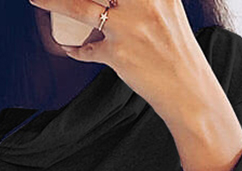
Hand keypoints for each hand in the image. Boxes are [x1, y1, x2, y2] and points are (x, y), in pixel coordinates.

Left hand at [29, 0, 241, 170]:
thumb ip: (145, 0)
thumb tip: (108, 2)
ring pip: (78, 6)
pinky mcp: (118, 53)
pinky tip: (70, 49)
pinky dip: (76, 50)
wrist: (188, 91)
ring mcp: (128, 26)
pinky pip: (87, 49)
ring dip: (52, 1)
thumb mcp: (167, 11)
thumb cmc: (177, 53)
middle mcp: (143, 1)